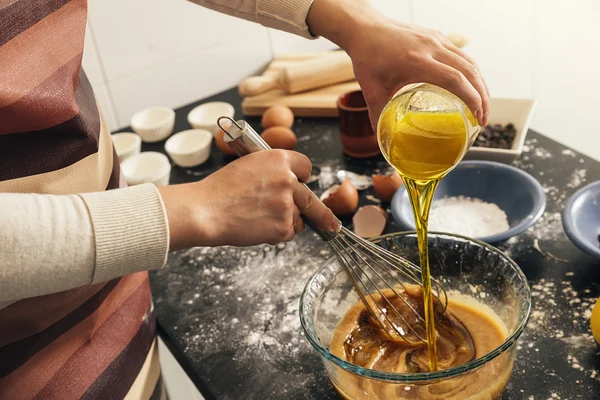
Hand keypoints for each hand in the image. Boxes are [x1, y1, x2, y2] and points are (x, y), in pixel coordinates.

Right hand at [159, 150, 337, 249]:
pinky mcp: (284, 226)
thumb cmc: (219, 190)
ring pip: (298, 218)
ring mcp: (288, 204)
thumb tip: (288, 181)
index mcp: (279, 159)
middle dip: (322, 213)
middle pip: (312, 198)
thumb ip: (272, 171)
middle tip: (332, 224)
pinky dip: (277, 234)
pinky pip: (289, 233)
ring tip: (259, 219)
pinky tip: (258, 228)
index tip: (303, 184)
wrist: (206, 210)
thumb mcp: (248, 165)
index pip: (305, 167)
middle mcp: (288, 179)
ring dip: (285, 222)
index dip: (302, 178)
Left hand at [307, 0, 489, 128]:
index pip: (454, 79)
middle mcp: (431, 47)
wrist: (365, 28)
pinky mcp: (437, 36)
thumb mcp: (370, 89)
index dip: (471, 98)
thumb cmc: (367, 57)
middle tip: (484, 118)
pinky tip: (471, 86)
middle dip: (482, 96)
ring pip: (469, 62)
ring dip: (480, 84)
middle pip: (469, 71)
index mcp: (416, 61)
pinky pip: (461, 55)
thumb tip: (381, 138)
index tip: (477, 117)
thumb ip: (378, 115)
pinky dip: (471, 73)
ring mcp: (436, 39)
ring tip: (482, 106)